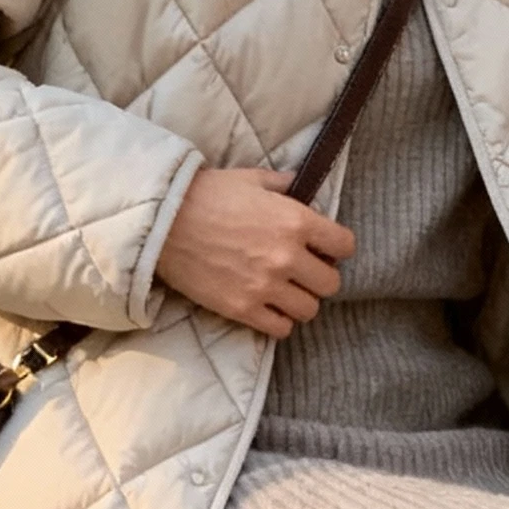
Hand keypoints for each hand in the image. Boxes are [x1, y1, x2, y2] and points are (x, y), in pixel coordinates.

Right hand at [156, 166, 355, 339]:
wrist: (162, 221)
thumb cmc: (206, 194)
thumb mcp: (250, 179)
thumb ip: (282, 185)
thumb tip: (299, 185)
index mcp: (295, 221)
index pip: (345, 245)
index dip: (337, 247)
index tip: (325, 248)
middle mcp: (287, 256)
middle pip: (331, 284)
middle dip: (319, 277)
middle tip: (303, 273)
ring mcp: (265, 286)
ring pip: (309, 310)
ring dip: (300, 302)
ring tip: (285, 293)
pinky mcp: (243, 309)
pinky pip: (281, 329)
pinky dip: (279, 321)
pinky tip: (268, 308)